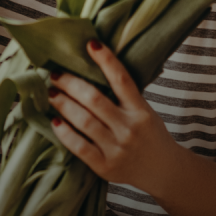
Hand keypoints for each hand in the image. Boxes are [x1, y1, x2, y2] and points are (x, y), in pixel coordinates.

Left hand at [46, 40, 177, 192]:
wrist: (163, 170)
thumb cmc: (149, 135)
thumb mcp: (145, 111)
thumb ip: (124, 96)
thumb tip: (92, 68)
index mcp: (140, 111)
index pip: (122, 80)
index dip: (106, 60)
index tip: (90, 44)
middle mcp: (129, 128)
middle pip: (95, 100)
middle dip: (71, 84)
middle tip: (56, 74)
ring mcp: (117, 148)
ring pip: (84, 121)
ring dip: (64, 104)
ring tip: (52, 94)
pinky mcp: (105, 167)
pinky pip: (79, 147)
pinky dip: (65, 133)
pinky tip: (55, 121)